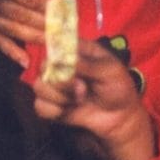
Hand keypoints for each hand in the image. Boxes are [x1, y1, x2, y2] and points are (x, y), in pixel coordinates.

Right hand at [32, 38, 154, 159]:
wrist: (120, 117)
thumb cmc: (118, 87)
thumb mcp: (110, 71)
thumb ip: (87, 64)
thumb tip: (63, 60)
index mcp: (76, 50)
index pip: (55, 42)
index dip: (52, 48)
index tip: (57, 59)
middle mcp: (62, 65)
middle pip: (43, 66)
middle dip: (62, 81)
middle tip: (81, 88)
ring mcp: (55, 85)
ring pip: (39, 86)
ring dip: (59, 97)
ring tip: (79, 100)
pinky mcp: (52, 105)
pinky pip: (39, 106)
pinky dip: (54, 110)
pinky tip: (68, 110)